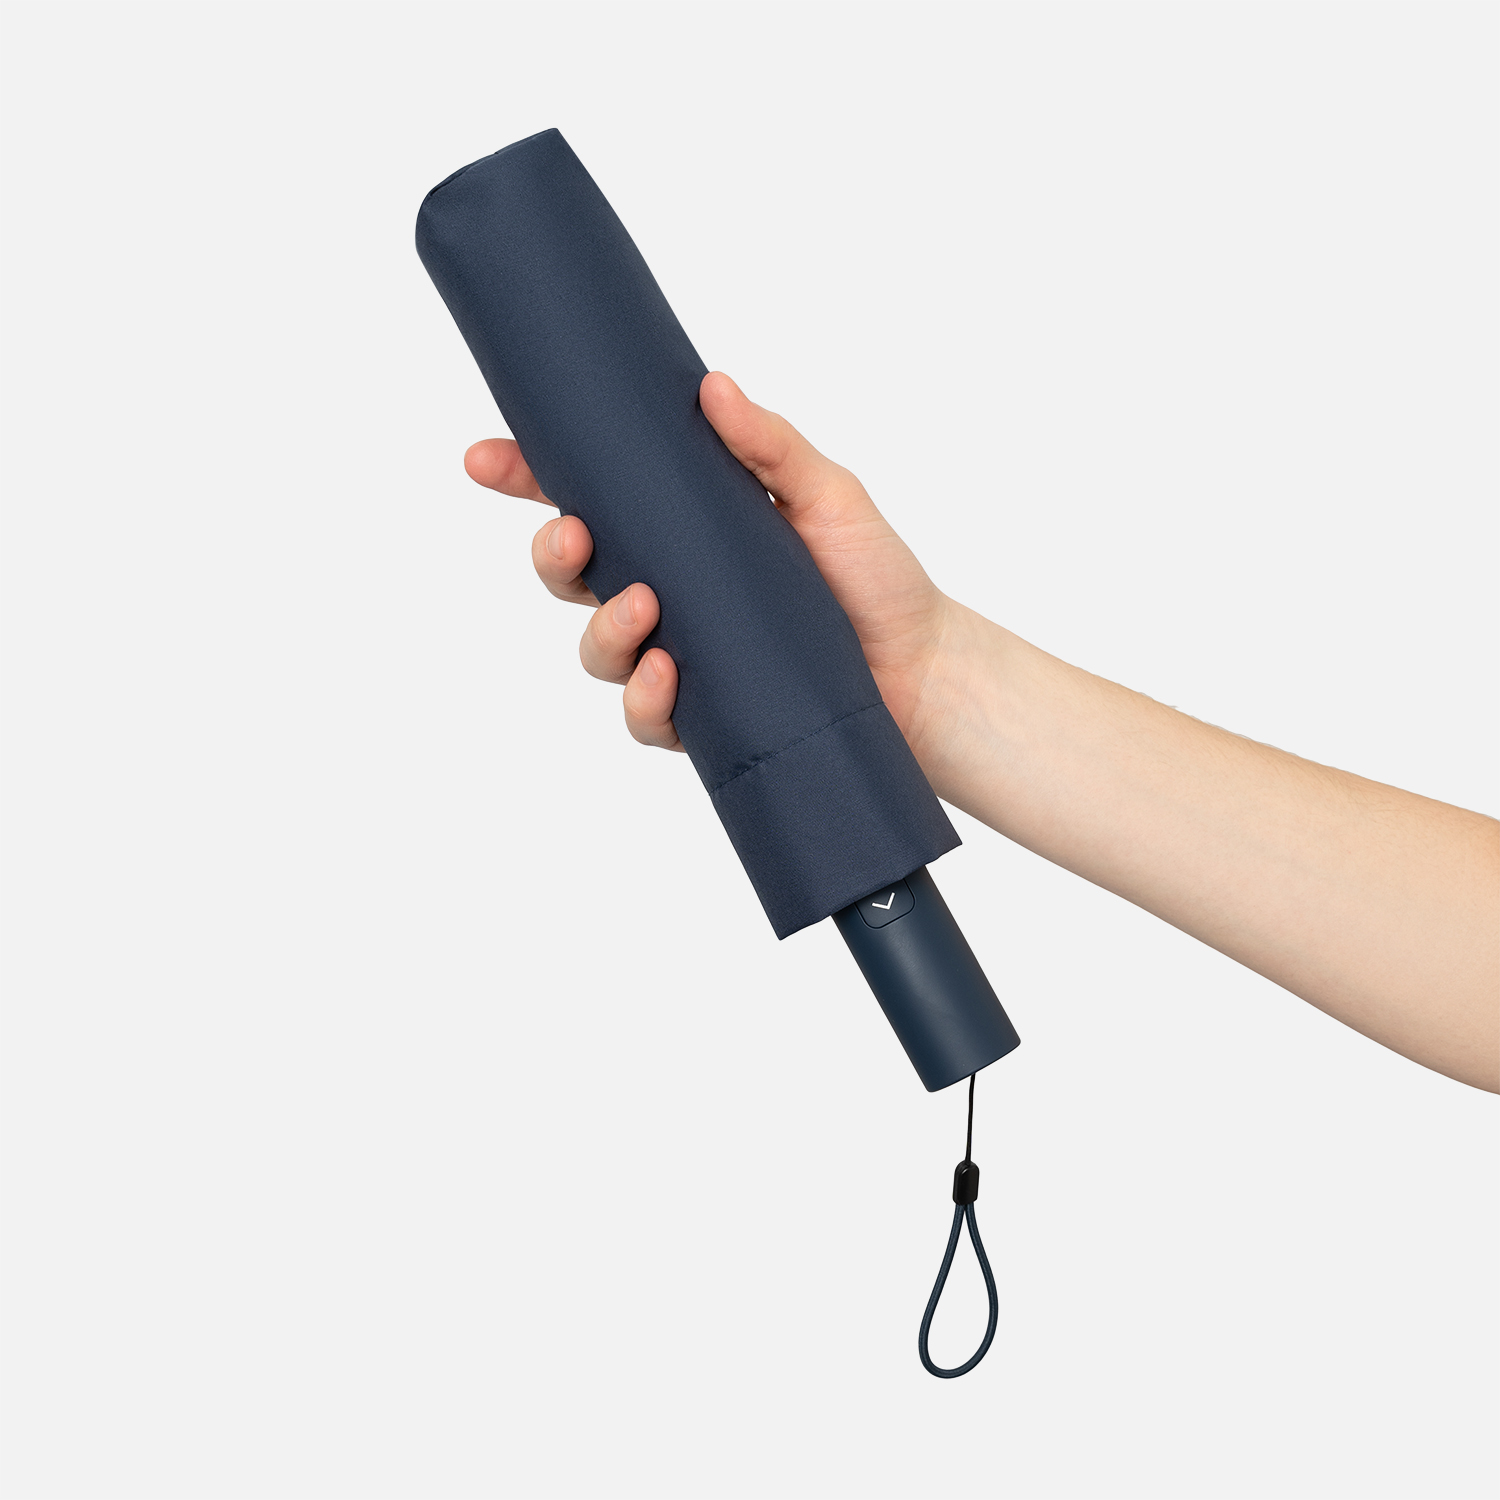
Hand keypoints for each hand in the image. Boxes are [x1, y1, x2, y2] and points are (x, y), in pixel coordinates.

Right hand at [463, 371, 953, 762]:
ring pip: (596, 649)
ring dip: (601, 629)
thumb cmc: (872, 577)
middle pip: (571, 576)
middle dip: (551, 556)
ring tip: (644, 607)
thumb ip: (770, 444)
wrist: (921, 668)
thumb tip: (713, 385)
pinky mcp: (701, 715)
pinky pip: (644, 717)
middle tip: (573, 535)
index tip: (485, 456)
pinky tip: (665, 677)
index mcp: (682, 529)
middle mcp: (669, 591)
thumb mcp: (827, 494)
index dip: (529, 478)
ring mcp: (678, 655)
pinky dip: (643, 699)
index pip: (590, 497)